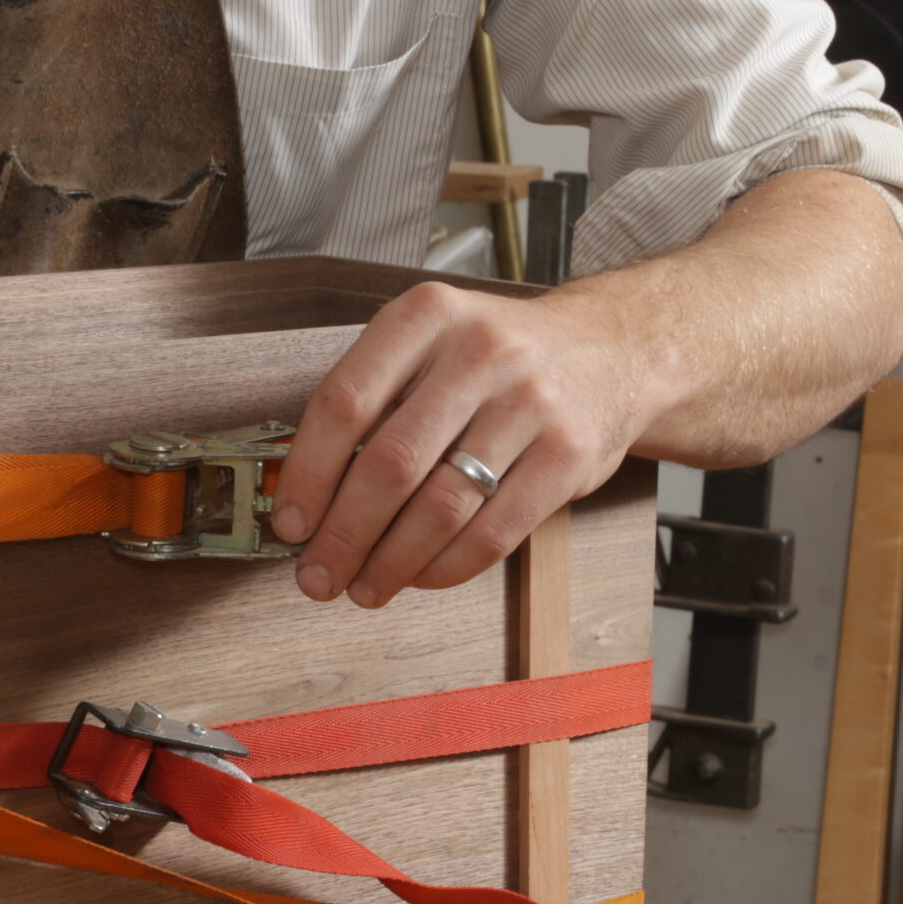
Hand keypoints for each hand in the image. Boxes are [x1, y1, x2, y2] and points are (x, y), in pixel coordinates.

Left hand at [269, 278, 661, 608]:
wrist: (613, 350)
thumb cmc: (498, 358)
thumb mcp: (431, 344)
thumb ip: (374, 399)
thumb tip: (305, 493)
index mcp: (427, 316)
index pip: (345, 403)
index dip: (308, 474)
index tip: (290, 523)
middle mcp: (480, 351)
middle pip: (390, 464)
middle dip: (343, 535)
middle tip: (318, 574)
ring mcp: (531, 403)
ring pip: (440, 507)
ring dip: (391, 563)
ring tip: (364, 587)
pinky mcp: (568, 455)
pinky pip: (492, 532)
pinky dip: (445, 567)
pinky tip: (419, 576)